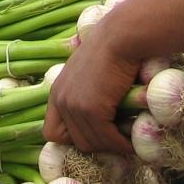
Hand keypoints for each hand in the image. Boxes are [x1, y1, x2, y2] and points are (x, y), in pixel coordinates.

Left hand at [43, 21, 138, 154]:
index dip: (73, 138)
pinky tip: (131, 142)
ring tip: (126, 140)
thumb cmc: (111, 50)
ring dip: (111, 145)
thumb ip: (83, 91)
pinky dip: (121, 144)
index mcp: (57, 92)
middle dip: (97, 144)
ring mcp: (74, 106)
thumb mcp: (87, 72)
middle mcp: (61, 100)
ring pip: (92, 143)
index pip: (52, 133)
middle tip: (116, 140)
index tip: (95, 133)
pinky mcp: (92, 109)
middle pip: (75, 142)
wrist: (121, 38)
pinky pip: (107, 138)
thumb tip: (98, 112)